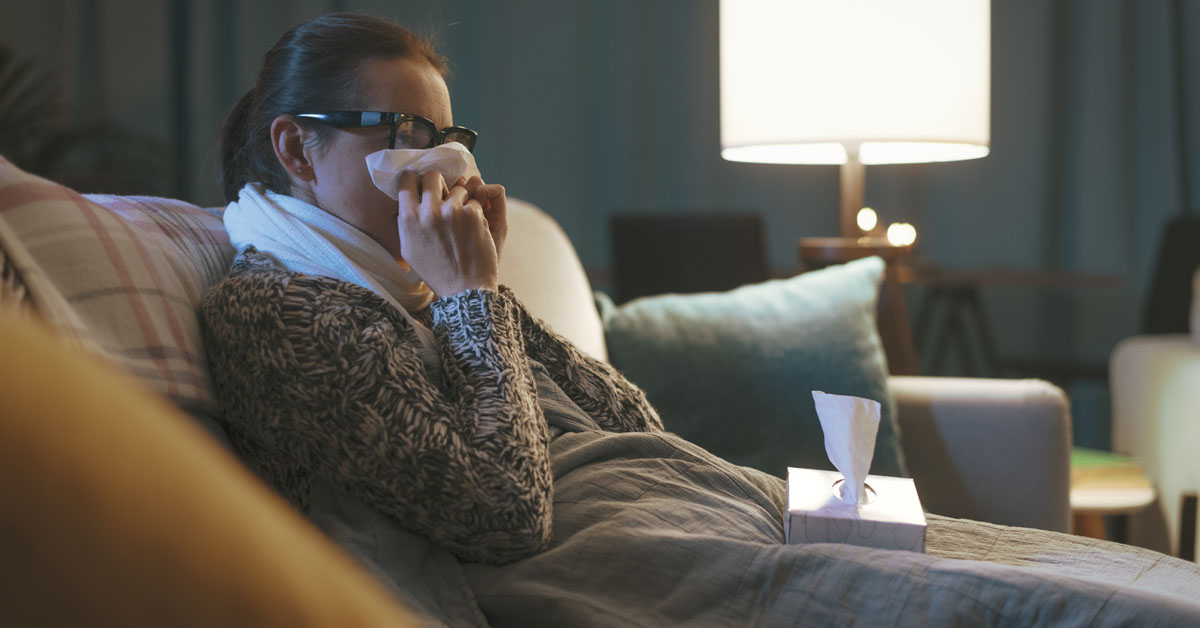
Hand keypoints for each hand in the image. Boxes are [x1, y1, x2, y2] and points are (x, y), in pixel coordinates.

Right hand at [396, 170, 498, 296]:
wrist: (463, 289)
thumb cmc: (436, 270)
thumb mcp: (409, 248)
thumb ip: (407, 220)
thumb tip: (407, 196)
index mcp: (408, 218)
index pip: (407, 179)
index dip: (416, 180)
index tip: (422, 186)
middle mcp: (427, 212)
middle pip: (433, 175)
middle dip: (440, 183)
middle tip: (445, 196)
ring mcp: (451, 212)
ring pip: (459, 188)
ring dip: (462, 200)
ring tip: (461, 223)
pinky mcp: (472, 215)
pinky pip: (475, 201)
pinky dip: (476, 213)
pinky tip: (473, 231)